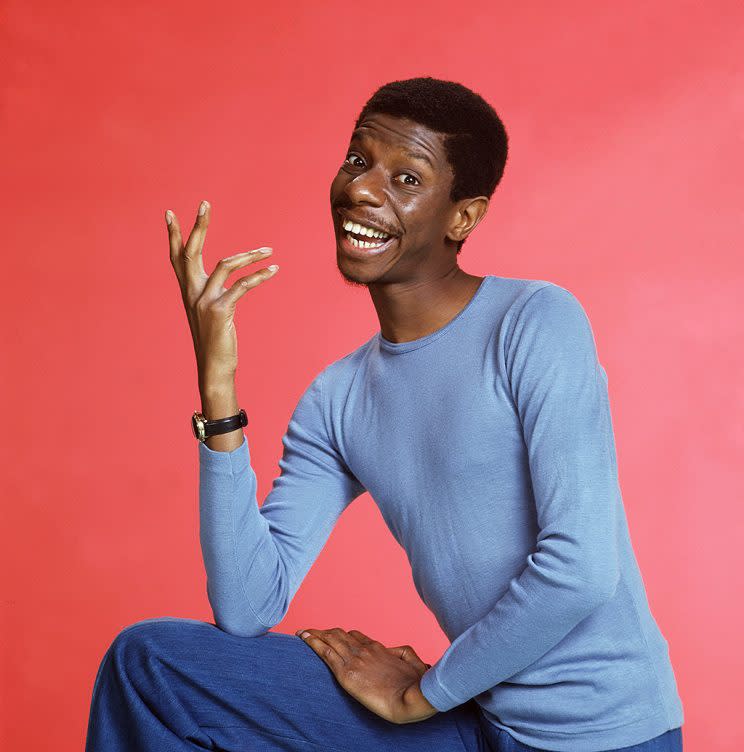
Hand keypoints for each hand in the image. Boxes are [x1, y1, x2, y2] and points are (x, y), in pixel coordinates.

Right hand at [166, 200, 278, 384]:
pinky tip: (273, 271)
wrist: (214, 368)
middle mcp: (192, 294)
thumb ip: (211, 294)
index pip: (177, 258)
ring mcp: (204, 301)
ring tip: (269, 251)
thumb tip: (224, 279)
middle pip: (191, 252)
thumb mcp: (210, 314)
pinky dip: (260, 276)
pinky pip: (243, 286)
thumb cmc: (216, 342)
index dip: (174, 236)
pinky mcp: (220, 311)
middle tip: (205, 204)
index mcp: (188, 292)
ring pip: (226, 265)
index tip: (170, 213)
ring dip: (250, 256)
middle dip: (198, 226)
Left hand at [295, 627, 438, 724]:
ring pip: (329, 640)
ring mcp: (354, 659)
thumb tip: (393, 651)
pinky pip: (325, 652)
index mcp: (378, 648)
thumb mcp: (413, 662)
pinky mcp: (346, 673)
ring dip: (314, 634)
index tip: (333, 635)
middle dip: (324, 632)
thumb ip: (400, 653)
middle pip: (339, 635)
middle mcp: (364, 650)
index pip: (355, 637)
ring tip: (302, 632)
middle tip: (312, 631)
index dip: (342, 635)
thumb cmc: (416, 685)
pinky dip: (312, 642)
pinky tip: (303, 637)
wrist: (411, 697)